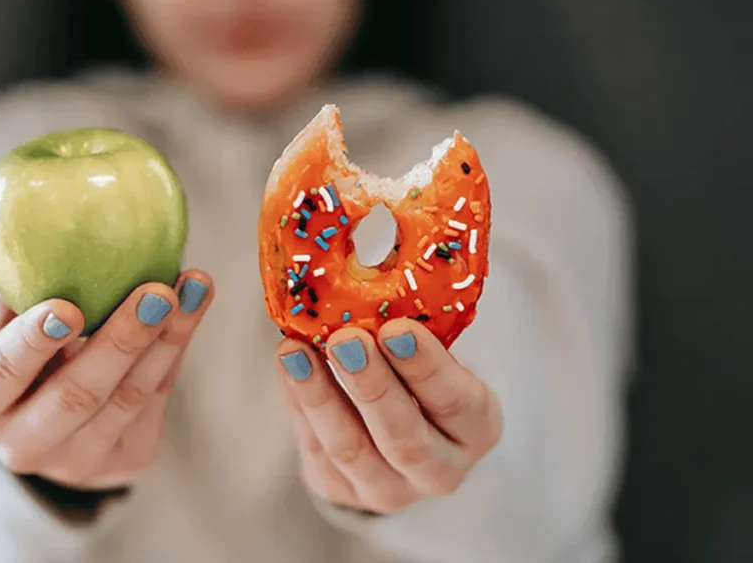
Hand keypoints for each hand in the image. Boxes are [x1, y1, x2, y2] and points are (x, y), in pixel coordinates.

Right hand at [0, 270, 212, 488]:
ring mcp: (77, 462)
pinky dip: (176, 347)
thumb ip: (16, 291)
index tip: (66, 307)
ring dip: (167, 338)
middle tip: (155, 292)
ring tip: (192, 286)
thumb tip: (41, 224)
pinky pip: (157, 398)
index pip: (1, 376)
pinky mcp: (126, 460)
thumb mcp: (0, 327)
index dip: (31, 343)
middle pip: (77, 395)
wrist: (44, 422)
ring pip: (129, 398)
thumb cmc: (19, 353)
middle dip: (122, 341)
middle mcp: (23, 446)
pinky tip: (193, 304)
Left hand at [276, 318, 502, 513]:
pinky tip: (289, 364)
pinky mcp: (340, 492)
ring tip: (296, 350)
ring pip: (350, 449)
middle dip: (372, 385)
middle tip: (346, 339)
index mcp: (476, 429)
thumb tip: (372, 274)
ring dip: (319, 396)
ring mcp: (389, 490)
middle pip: (404, 437)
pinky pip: (315, 448)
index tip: (397, 328)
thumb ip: (412, 330)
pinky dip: (298, 403)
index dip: (427, 367)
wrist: (395, 432)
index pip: (457, 403)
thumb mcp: (433, 354)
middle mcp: (439, 470)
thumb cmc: (419, 376)